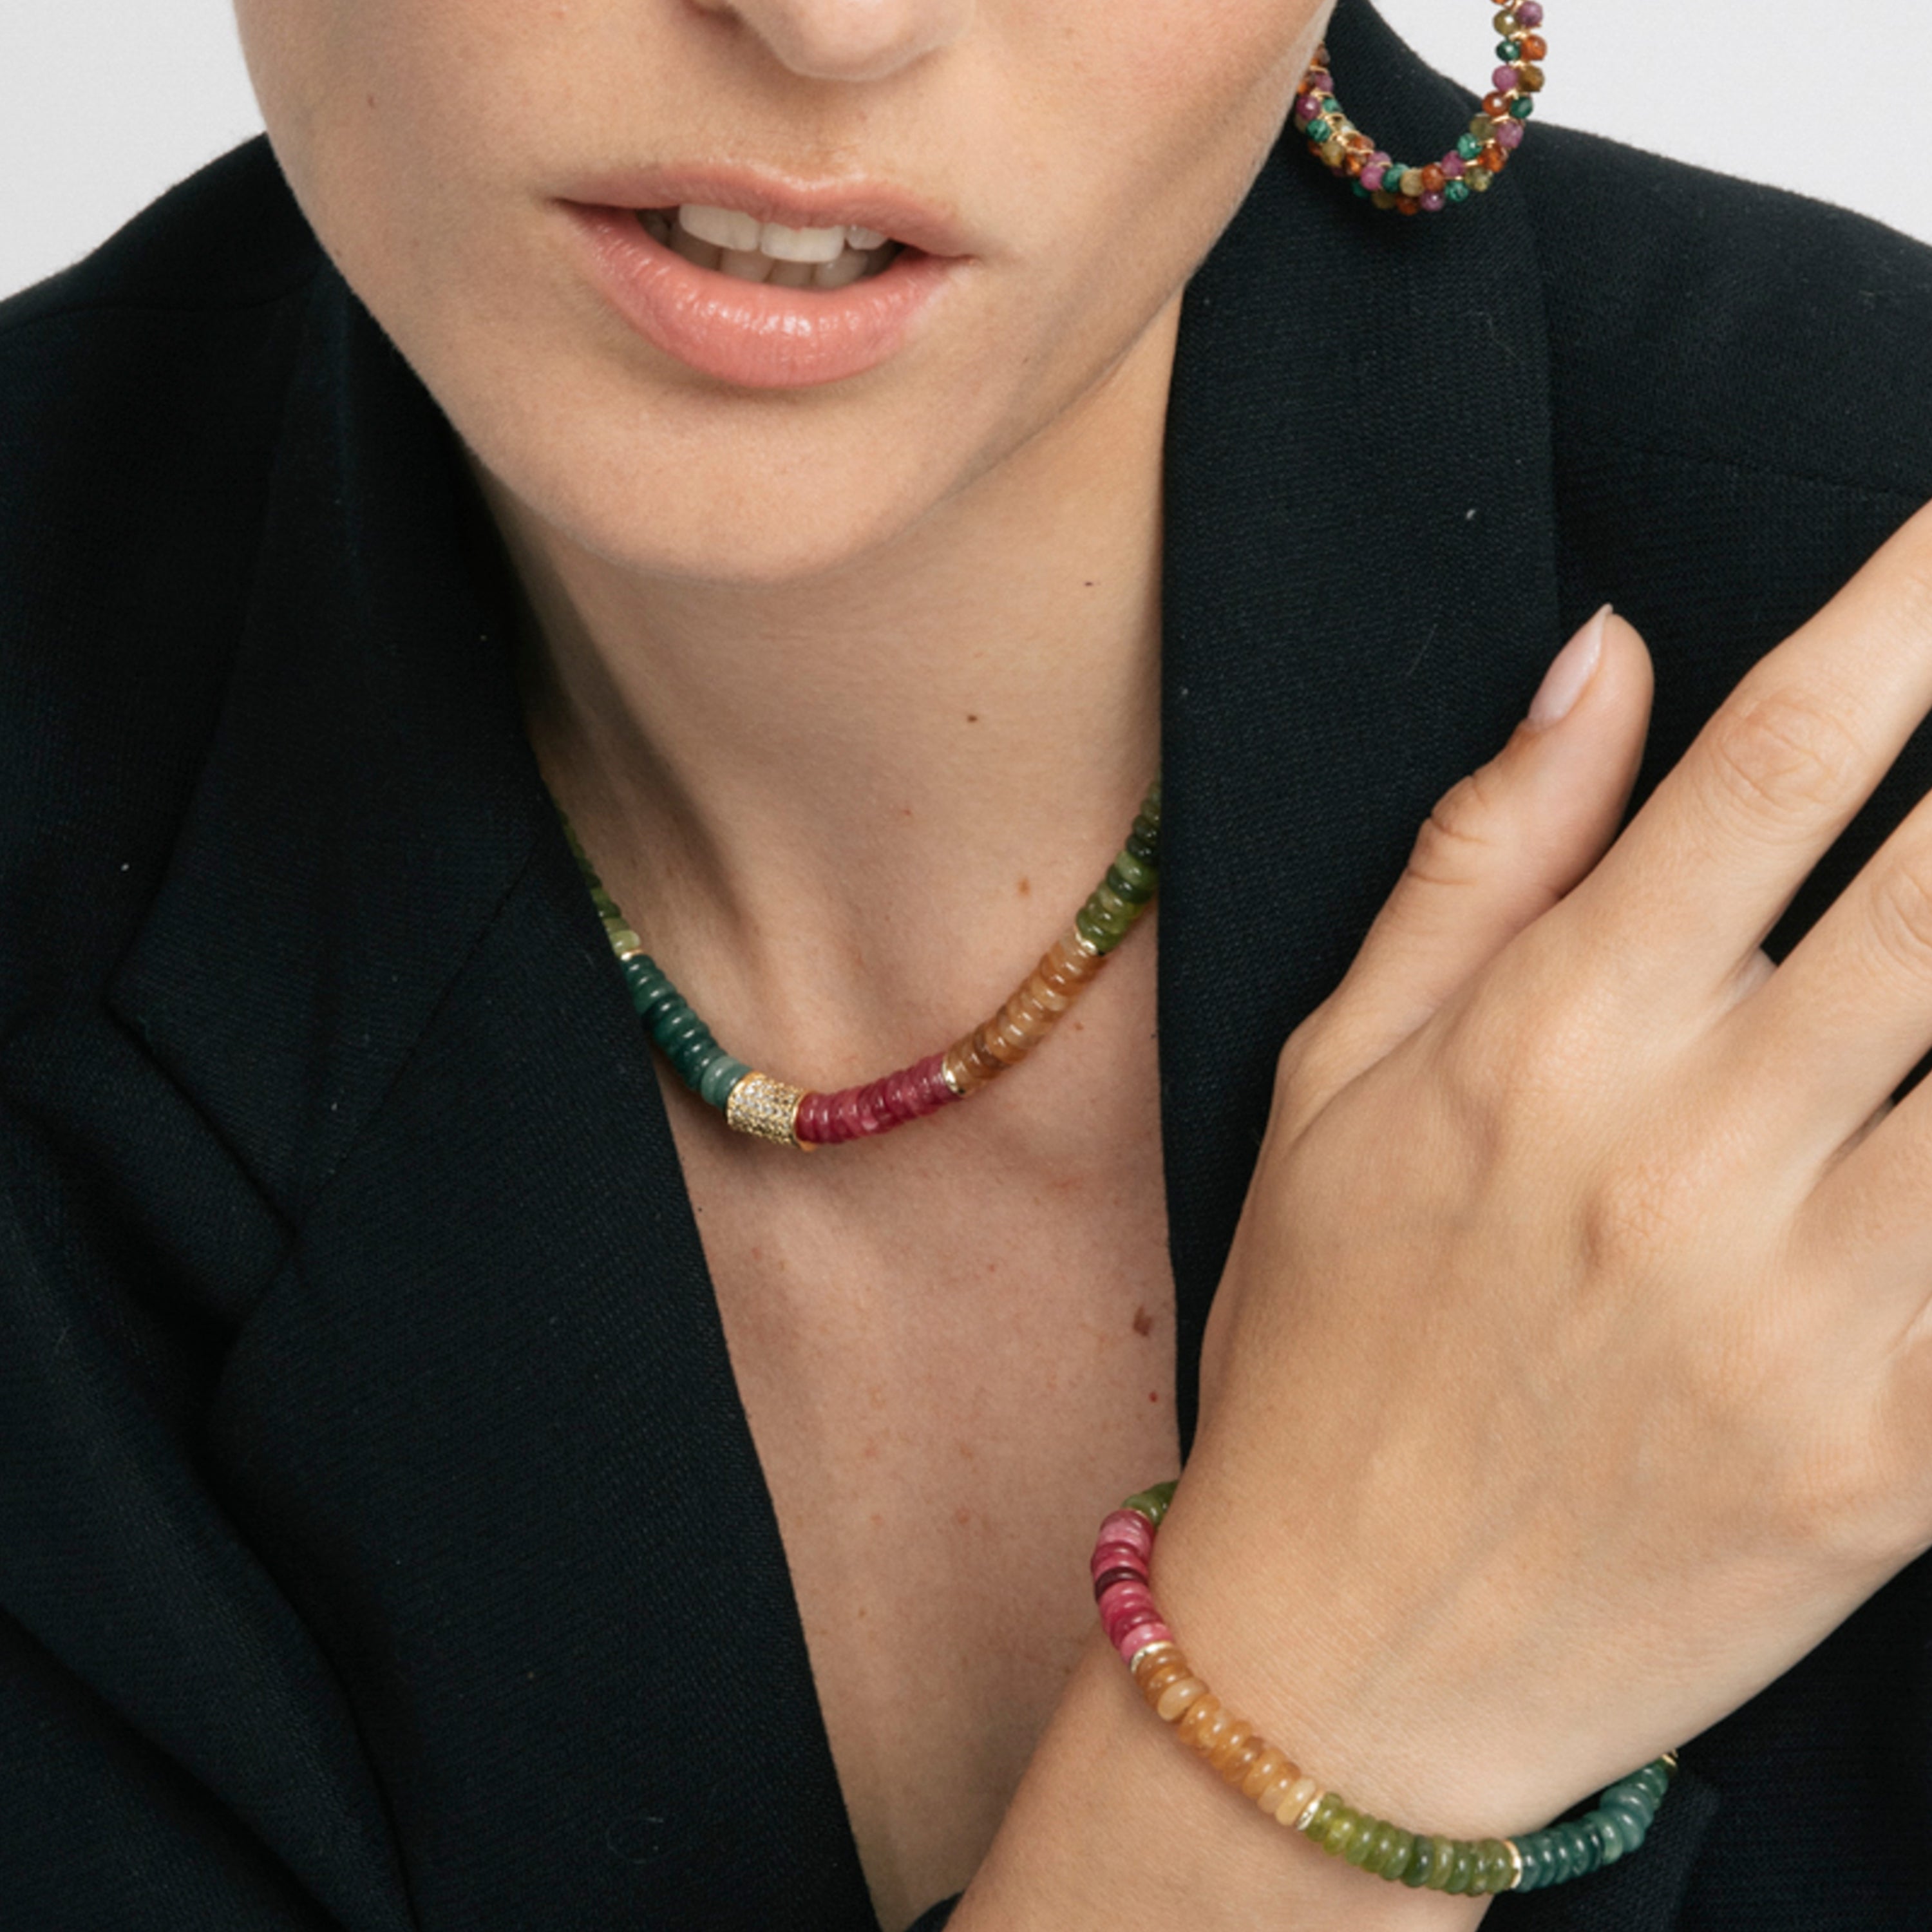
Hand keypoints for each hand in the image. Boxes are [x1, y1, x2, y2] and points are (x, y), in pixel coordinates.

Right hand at [1158, 502, 1931, 1842]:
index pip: (1777, 764)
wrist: (1343, 1652)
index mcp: (1551, 1041)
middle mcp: (1693, 1150)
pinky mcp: (1899, 1461)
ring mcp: (1815, 1314)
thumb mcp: (1336, 1077)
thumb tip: (1607, 658)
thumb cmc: (1326, 1339)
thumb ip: (1481, 858)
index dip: (1916, 607)